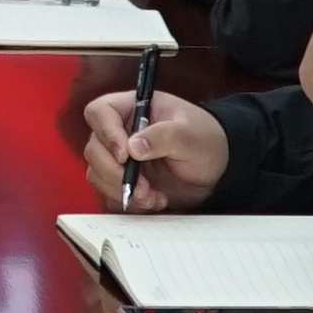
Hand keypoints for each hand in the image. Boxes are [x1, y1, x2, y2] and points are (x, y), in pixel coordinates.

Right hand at [81, 88, 226, 209]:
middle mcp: (120, 132)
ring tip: (153, 196)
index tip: (125, 155)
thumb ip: (164, 136)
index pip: (100, 112)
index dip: (105, 132)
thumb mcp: (190, 134)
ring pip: (97, 174)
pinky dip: (129, 202)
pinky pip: (109, 194)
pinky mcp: (123, 181)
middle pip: (94, 149)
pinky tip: (155, 200)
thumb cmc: (205, 139)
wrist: (217, 167)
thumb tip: (132, 147)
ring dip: (121, 190)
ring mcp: (119, 159)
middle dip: (115, 173)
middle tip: (142, 186)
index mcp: (133, 109)